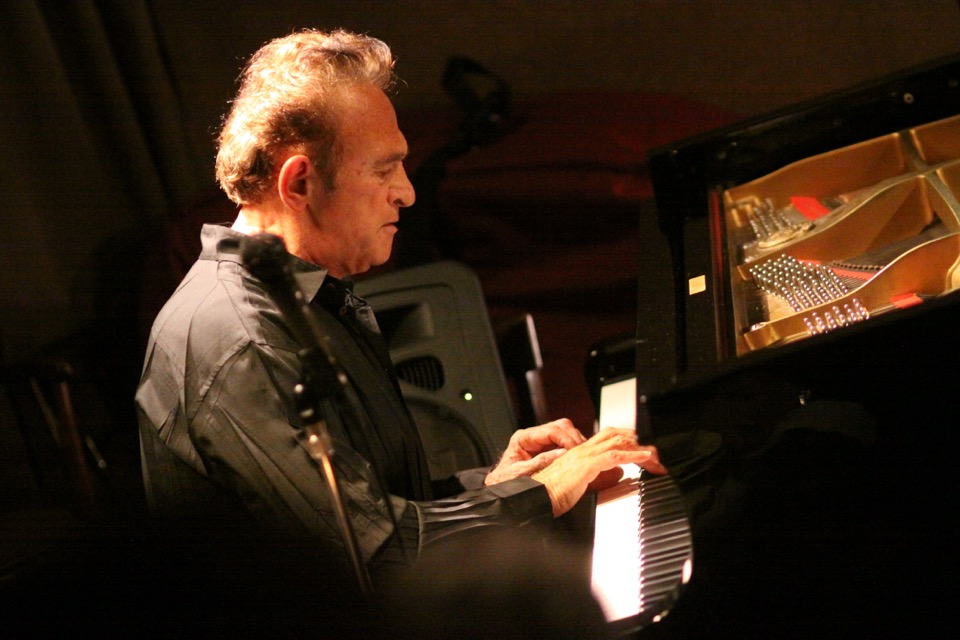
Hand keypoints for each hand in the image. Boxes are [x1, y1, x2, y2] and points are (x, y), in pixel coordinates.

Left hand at [484, 419, 586, 485]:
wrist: (499, 490)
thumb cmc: (505, 482)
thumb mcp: (520, 473)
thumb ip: (540, 462)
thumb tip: (562, 454)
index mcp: (523, 438)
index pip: (550, 431)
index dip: (566, 439)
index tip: (576, 450)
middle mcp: (533, 436)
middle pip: (560, 427)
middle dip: (574, 438)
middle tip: (583, 453)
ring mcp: (542, 442)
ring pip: (566, 432)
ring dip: (576, 443)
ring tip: (584, 456)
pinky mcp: (548, 450)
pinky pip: (565, 443)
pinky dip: (574, 449)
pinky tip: (579, 458)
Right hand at [531, 427, 665, 516]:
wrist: (536, 497)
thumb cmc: (551, 494)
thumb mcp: (581, 483)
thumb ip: (600, 476)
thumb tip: (619, 473)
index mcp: (578, 452)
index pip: (607, 439)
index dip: (626, 442)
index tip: (642, 451)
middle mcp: (582, 450)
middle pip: (614, 435)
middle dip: (635, 440)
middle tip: (652, 451)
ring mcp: (584, 456)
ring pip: (617, 442)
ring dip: (639, 448)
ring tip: (654, 456)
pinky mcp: (587, 465)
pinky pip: (614, 456)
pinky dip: (633, 455)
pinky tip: (645, 458)